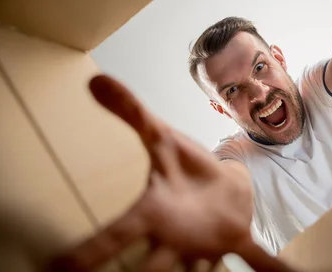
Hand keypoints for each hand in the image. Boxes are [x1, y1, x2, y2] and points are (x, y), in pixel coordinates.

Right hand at [48, 76, 291, 271]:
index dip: (89, 250)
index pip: (118, 233)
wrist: (217, 180)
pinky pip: (255, 260)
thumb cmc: (182, 165)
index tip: (57, 267)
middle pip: (153, 267)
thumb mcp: (158, 134)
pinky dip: (273, 269)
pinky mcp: (237, 242)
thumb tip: (94, 78)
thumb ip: (128, 110)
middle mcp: (173, 239)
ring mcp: (205, 246)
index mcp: (153, 212)